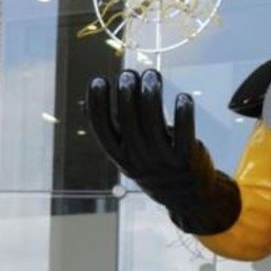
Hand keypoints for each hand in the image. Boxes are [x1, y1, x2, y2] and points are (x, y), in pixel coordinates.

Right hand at [85, 69, 239, 235]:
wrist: (187, 196)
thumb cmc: (152, 163)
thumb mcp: (127, 152)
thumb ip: (111, 129)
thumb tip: (82, 104)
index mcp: (120, 156)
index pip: (102, 130)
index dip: (97, 104)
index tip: (99, 81)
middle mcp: (139, 160)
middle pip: (128, 121)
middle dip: (126, 91)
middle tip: (130, 74)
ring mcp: (163, 161)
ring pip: (154, 122)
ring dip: (151, 93)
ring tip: (153, 74)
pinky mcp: (187, 159)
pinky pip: (184, 133)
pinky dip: (184, 112)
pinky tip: (184, 97)